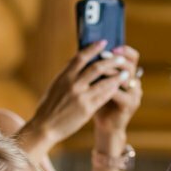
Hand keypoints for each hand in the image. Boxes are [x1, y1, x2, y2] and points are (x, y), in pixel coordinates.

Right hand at [23, 41, 139, 151]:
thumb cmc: (48, 107)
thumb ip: (66, 75)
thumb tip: (75, 62)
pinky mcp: (86, 109)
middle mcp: (73, 84)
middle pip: (97, 67)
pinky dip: (112, 89)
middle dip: (111, 61)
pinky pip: (104, 96)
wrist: (45, 127)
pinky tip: (119, 87)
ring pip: (104, 81)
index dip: (93, 48)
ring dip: (117, 75)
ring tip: (126, 73)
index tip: (103, 42)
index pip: (81, 57)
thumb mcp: (55, 86)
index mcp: (64, 76)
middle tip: (121, 58)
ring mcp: (80, 96)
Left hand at [92, 45, 142, 135]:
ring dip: (111, 71)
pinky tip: (98, 84)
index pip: (132, 56)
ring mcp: (135, 94)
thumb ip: (96, 70)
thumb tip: (86, 50)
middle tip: (102, 55)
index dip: (123, 49)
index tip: (109, 44)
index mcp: (128, 75)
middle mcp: (134, 83)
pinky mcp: (130, 105)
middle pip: (130, 64)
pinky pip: (120, 93)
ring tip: (99, 67)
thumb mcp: (97, 83)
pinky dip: (109, 87)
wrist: (105, 126)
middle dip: (115, 58)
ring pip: (125, 77)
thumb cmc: (99, 103)